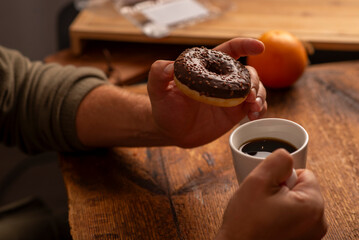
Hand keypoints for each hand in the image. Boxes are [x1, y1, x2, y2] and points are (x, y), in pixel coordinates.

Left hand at [147, 38, 266, 147]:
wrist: (171, 132)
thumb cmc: (164, 107)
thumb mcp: (157, 89)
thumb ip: (159, 73)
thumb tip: (171, 66)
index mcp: (208, 68)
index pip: (230, 51)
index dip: (246, 45)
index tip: (259, 47)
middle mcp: (222, 79)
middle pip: (248, 72)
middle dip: (254, 80)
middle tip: (249, 95)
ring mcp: (230, 96)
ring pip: (255, 88)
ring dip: (260, 95)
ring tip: (253, 107)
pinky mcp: (235, 112)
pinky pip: (254, 107)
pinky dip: (259, 109)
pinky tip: (254, 115)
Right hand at [215, 149, 327, 239]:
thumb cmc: (245, 224)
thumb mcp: (257, 181)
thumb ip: (277, 161)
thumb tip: (287, 155)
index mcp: (312, 206)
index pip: (304, 173)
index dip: (281, 177)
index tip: (268, 191)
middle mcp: (317, 222)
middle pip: (301, 188)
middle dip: (281, 190)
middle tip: (263, 202)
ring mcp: (310, 235)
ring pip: (295, 203)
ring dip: (279, 203)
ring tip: (263, 214)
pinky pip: (293, 218)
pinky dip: (280, 217)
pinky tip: (266, 224)